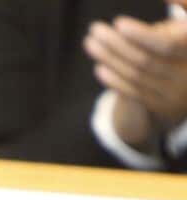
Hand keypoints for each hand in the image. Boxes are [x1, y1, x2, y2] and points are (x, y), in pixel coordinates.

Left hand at [84, 15, 186, 143]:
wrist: (186, 86)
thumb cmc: (178, 49)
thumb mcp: (178, 36)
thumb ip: (164, 31)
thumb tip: (135, 28)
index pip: (167, 45)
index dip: (142, 35)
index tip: (118, 23)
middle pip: (145, 61)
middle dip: (117, 43)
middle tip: (95, 29)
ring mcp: (176, 94)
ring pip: (136, 76)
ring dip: (109, 58)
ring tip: (90, 43)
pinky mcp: (162, 107)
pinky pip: (134, 93)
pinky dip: (114, 80)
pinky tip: (99, 67)